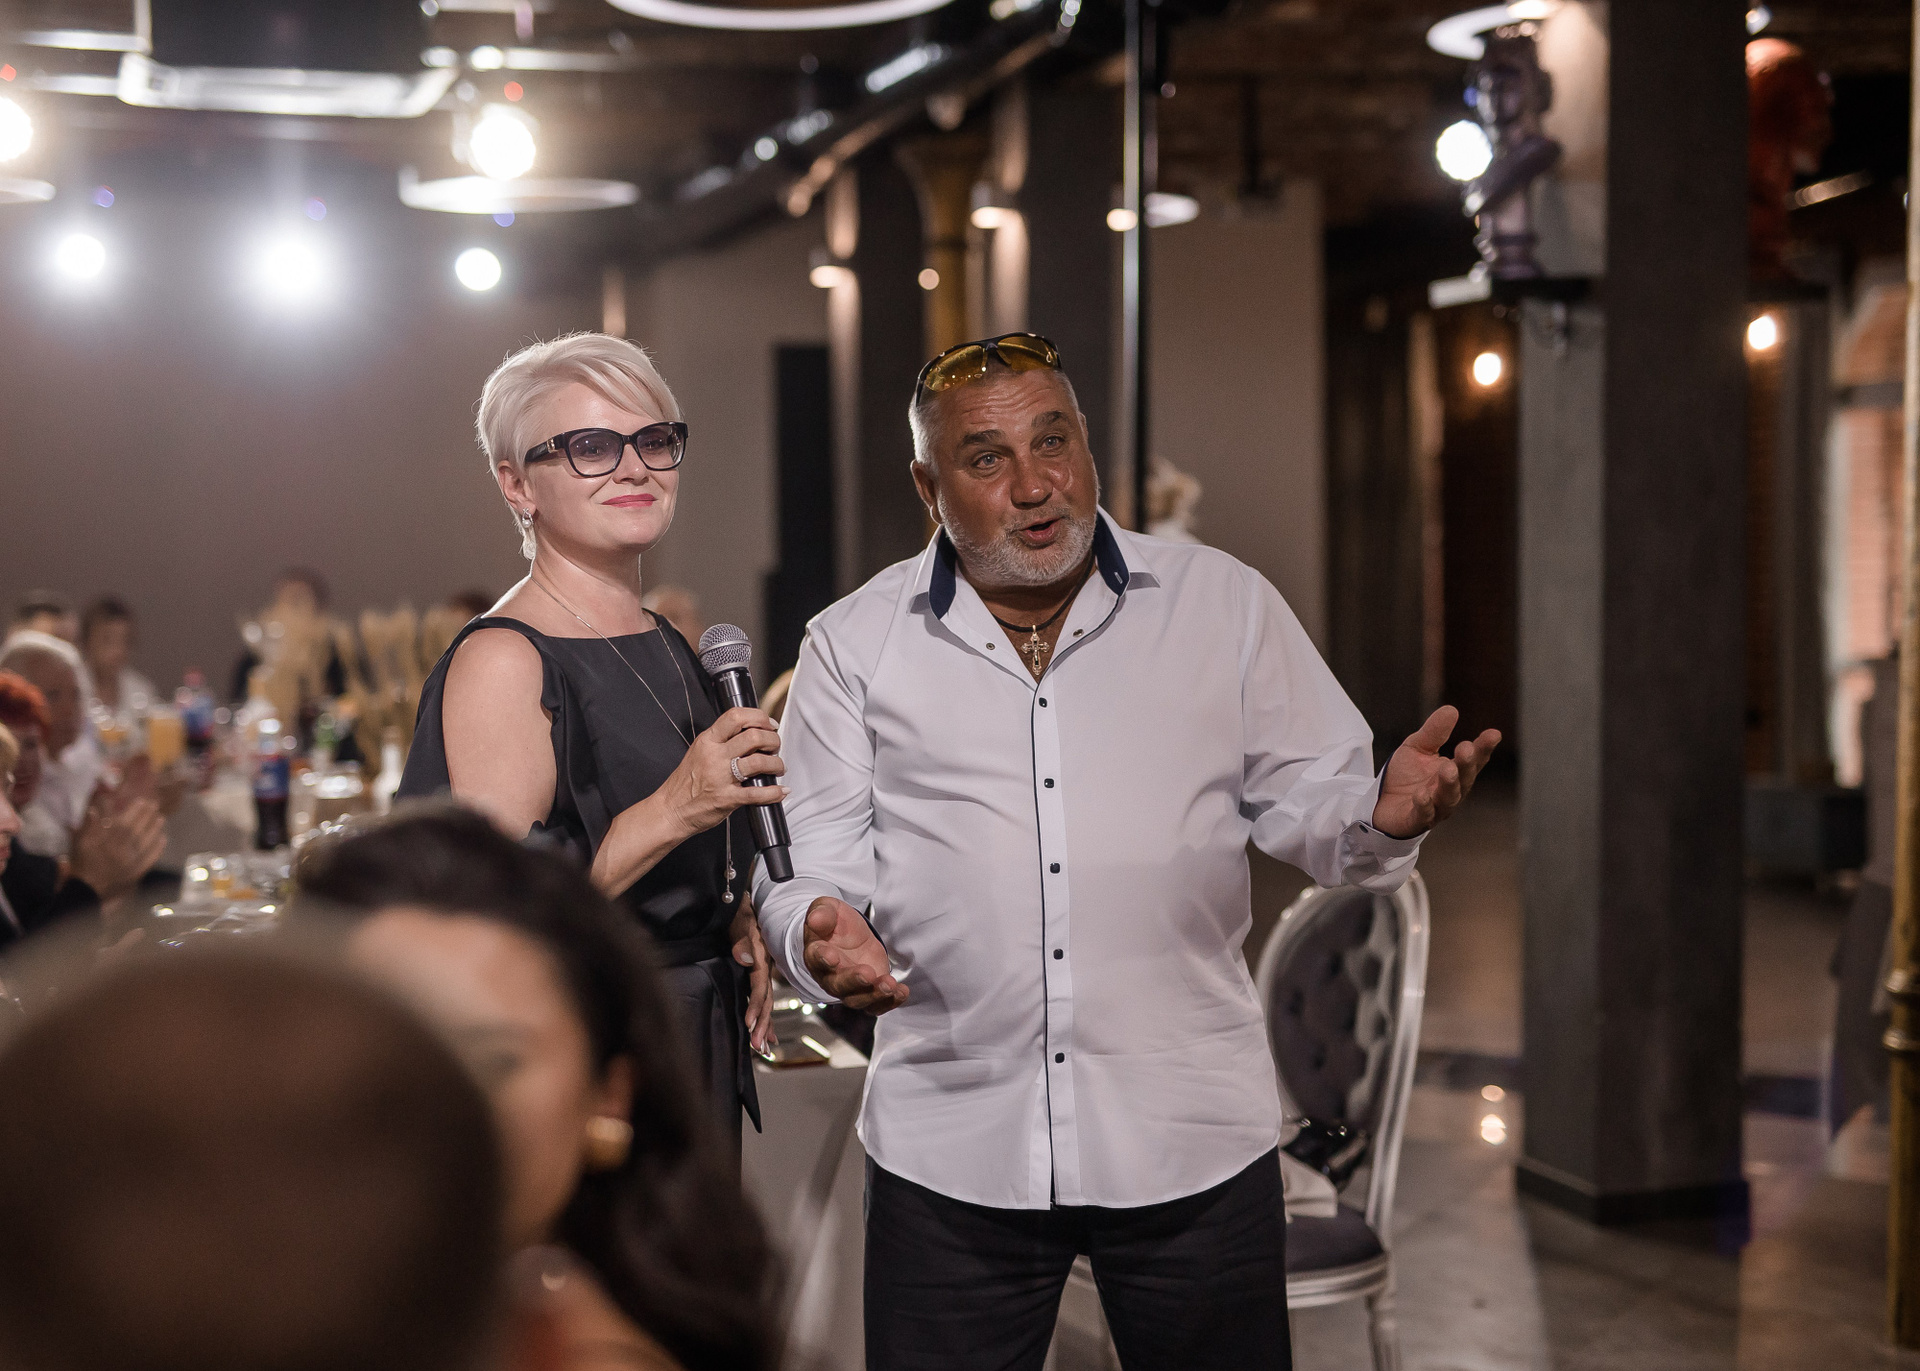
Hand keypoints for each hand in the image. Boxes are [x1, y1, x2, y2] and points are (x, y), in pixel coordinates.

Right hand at [67, 786, 166, 901]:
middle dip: (147, 816)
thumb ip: (89, 827)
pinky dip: (157, 849)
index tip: (142, 801)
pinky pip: (149, 859)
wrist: (85, 891)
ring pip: (146, 843)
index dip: (135, 811)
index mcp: (108, 843)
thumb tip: (93, 810)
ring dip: (155, 829)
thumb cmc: (82, 865)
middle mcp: (122, 850)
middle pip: (137, 830)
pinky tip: (163, 839)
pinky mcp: (136, 873)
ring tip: (161, 818)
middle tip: (155, 805)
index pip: (125, 823)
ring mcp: (131, 862)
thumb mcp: (80, 844)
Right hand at [661, 707, 787, 839]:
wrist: (670, 810)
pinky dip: (774, 792)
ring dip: (776, 764)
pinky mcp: (726, 798)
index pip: (735, 716)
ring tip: (777, 768)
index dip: (758, 717)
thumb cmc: (685, 784)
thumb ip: (721, 741)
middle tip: (775, 747)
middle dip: (773, 740)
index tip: (769, 724)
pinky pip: (757, 793)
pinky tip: (779, 790)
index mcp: (707, 741)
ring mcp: (720, 777)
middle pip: (753, 737)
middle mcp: (714, 756)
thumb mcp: (699, 751)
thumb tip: (749, 733)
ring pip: (759, 762)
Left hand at [731, 900, 776, 1053]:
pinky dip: (764, 1017)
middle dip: (763, 1023)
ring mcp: (760, 969)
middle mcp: (763, 964)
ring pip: (765, 1002)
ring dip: (764, 1025)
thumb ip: (743, 934)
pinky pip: (762, 998)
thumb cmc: (736, 904)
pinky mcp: (754, 971)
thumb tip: (745, 957)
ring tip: (763, 1049)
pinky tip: (767, 1036)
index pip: (760, 984)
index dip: (756, 1004)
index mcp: (761, 954)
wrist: (738, 896)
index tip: (749, 1023)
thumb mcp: (740, 915)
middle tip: (759, 1047)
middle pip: (766, 998)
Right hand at [802, 896, 907, 1014]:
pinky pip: (876, 1004)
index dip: (823, 958)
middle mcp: (829, 976)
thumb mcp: (827, 908)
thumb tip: (815, 918)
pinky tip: (902, 992)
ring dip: (874, 994)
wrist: (844, 934)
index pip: (817, 959)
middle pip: (838, 985)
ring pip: (858, 999)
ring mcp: (848, 987)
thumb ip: (823, 912)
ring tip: (890, 984)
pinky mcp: (867, 990)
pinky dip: (889, 1002)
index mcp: (816, 953)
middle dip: (854, 981)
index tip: (832, 957)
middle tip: (868, 974)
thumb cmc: (832, 921)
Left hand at [1371, 706, 1500, 839]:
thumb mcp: (1417, 748)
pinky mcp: (1417, 821)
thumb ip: (1434, 732)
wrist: (1380, 804)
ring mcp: (1436, 808)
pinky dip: (1424, 805)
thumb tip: (1451, 710)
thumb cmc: (1405, 776)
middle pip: (1465, 778)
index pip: (1474, 759)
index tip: (1493, 734)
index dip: (1484, 747)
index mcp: (1455, 772)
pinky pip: (1424, 815)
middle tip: (1466, 748)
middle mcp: (1451, 791)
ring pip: (1448, 798)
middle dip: (1467, 764)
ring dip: (1449, 783)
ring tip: (1447, 769)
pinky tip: (1421, 795)